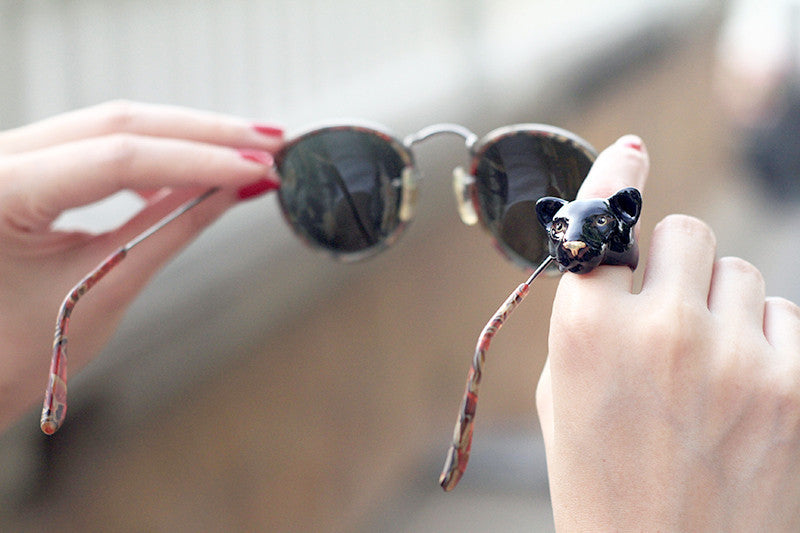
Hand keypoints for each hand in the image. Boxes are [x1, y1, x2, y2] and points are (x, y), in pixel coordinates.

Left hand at [0, 101, 282, 431]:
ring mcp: (8, 155)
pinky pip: (95, 142)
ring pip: (109, 124)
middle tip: (270, 142)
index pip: (118, 157)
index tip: (260, 165)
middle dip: (202, 133)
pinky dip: (150, 152)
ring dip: (183, 136)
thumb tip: (234, 188)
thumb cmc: (12, 352)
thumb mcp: (102, 289)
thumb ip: (169, 230)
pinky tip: (188, 170)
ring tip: (244, 153)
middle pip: (117, 122)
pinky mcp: (25, 164)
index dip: (198, 160)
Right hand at [536, 136, 799, 529]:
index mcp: (587, 331)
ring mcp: (736, 358)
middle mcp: (661, 330)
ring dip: (719, 302)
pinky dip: (765, 338)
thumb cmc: (600, 478)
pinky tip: (744, 384)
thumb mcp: (563, 391)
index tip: (631, 151)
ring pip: (740, 272)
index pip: (604, 221)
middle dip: (673, 261)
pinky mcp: (795, 387)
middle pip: (685, 232)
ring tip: (705, 363)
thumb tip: (618, 255)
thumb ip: (589, 317)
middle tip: (666, 308)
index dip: (615, 179)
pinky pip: (786, 316)